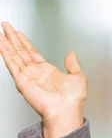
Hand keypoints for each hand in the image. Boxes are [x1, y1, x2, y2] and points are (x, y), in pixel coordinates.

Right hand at [0, 21, 86, 137]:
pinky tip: (1, 44)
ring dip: (6, 43)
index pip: (32, 52)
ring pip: (14, 55)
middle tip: (5, 26)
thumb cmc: (72, 100)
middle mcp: (35, 72)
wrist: (66, 110)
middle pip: (20, 51)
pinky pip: (12, 63)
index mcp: (47, 71)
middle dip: (12, 38)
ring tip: (0, 32)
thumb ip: (72, 65)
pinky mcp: (21, 80)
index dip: (24, 42)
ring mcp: (27, 76)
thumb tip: (71, 54)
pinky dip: (5, 53)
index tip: (18, 33)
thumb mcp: (77, 77)